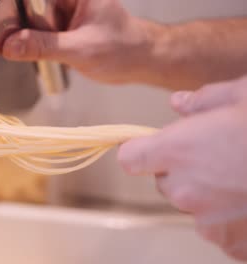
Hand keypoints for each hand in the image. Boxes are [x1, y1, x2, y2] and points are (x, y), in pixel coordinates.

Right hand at [0, 0, 161, 83]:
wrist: (137, 60)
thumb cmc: (124, 48)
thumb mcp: (81, 49)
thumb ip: (44, 46)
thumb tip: (11, 44)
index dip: (13, 13)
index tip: (4, 35)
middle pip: (24, 5)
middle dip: (16, 26)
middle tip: (10, 46)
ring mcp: (61, 8)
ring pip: (26, 18)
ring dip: (22, 37)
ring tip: (28, 50)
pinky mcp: (58, 22)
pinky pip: (34, 29)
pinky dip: (30, 43)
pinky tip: (33, 51)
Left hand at [118, 76, 246, 259]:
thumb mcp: (246, 94)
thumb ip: (205, 100)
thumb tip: (178, 104)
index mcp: (178, 151)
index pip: (132, 158)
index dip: (142, 151)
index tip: (156, 146)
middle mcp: (185, 191)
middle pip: (166, 183)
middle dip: (184, 171)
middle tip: (220, 157)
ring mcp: (210, 223)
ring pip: (195, 207)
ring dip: (211, 196)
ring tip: (246, 179)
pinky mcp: (236, 246)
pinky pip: (223, 232)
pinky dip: (235, 219)